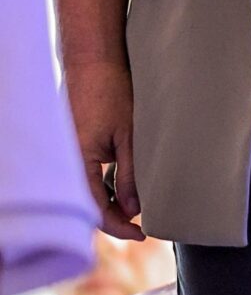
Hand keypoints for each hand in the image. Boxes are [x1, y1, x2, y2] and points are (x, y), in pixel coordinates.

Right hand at [64, 56, 141, 238]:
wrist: (93, 60)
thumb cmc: (111, 92)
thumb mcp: (129, 135)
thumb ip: (130, 173)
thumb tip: (134, 209)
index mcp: (76, 163)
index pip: (94, 209)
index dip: (117, 226)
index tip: (140, 234)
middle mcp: (66, 162)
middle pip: (87, 203)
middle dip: (113, 216)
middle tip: (140, 222)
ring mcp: (67, 153)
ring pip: (87, 189)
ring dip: (109, 199)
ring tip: (137, 202)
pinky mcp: (72, 144)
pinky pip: (85, 173)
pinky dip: (103, 182)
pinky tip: (123, 181)